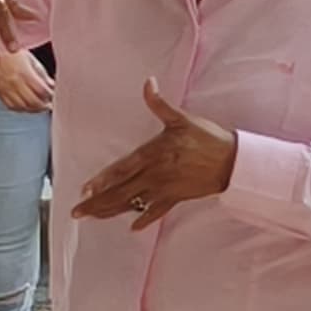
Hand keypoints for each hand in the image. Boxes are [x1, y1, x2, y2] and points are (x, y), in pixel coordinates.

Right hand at [0, 50, 53, 113]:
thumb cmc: (11, 52)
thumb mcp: (31, 59)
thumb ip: (42, 75)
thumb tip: (52, 85)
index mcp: (25, 73)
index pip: (42, 91)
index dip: (51, 96)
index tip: (55, 96)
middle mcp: (15, 83)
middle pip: (33, 102)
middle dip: (44, 106)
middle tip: (49, 105)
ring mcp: (5, 89)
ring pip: (22, 107)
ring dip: (34, 109)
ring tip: (40, 107)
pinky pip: (11, 106)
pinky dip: (21, 109)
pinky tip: (26, 107)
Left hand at [71, 79, 236, 226]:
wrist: (233, 162)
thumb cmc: (207, 138)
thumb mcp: (181, 118)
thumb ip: (159, 103)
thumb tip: (148, 82)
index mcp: (153, 155)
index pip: (121, 170)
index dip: (101, 181)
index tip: (84, 190)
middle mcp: (155, 176)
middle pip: (121, 192)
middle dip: (97, 203)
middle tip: (77, 212)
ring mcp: (165, 189)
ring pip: (133, 204)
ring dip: (111, 212)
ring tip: (93, 217)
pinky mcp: (176, 198)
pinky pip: (157, 212)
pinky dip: (144, 220)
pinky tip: (133, 228)